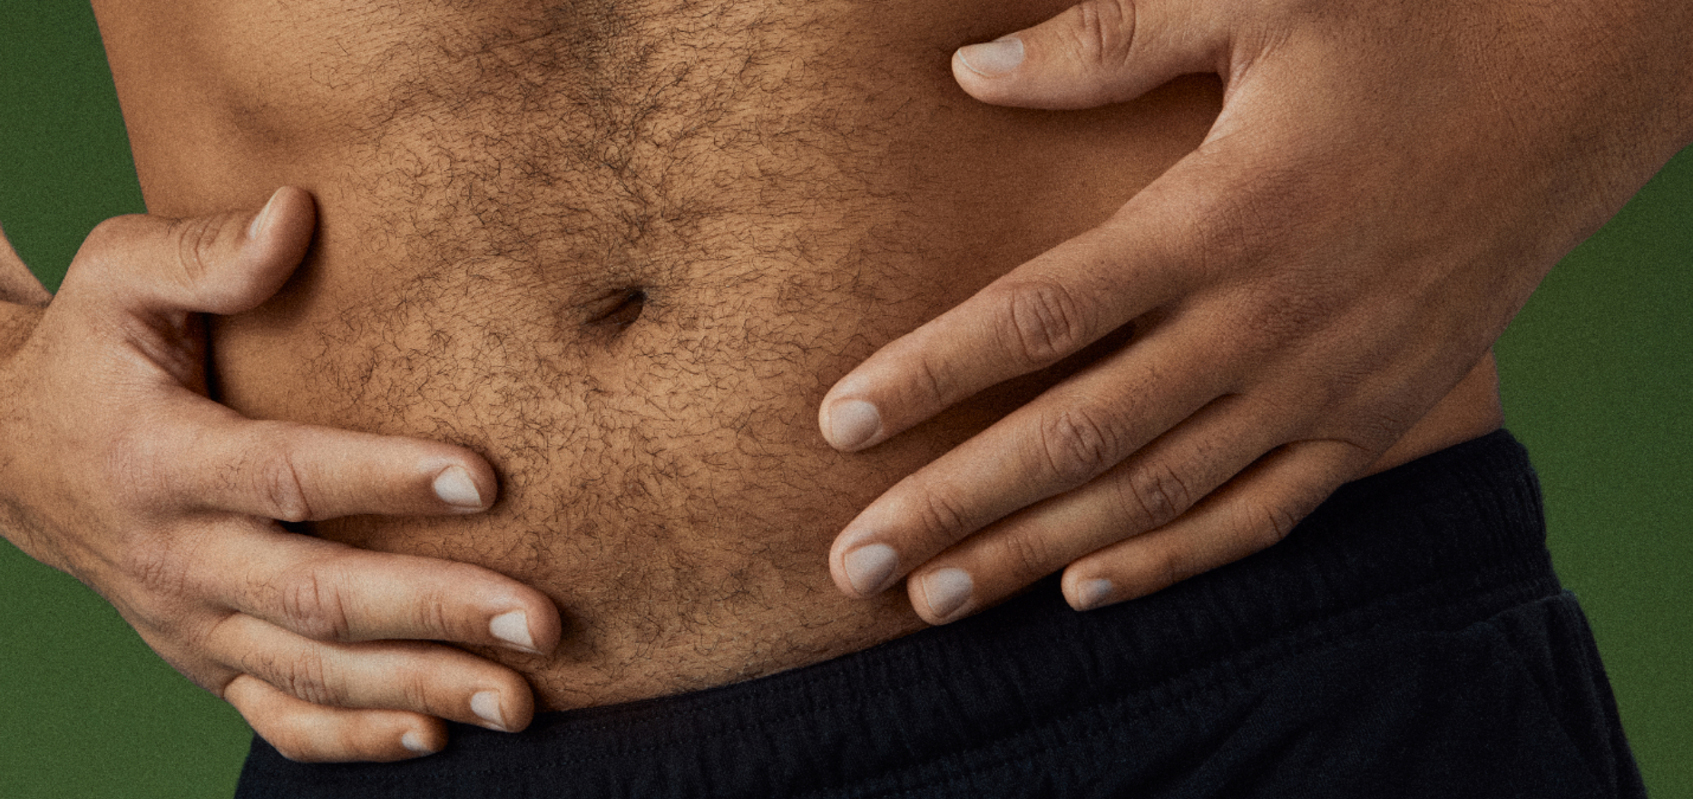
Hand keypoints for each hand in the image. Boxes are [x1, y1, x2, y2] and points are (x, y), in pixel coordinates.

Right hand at [0, 188, 561, 761]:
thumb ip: (204, 252)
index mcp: (161, 458)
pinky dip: (352, 736)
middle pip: (317, 597)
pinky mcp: (206, 657)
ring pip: (312, 672)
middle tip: (541, 620)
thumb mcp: (118, 278)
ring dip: (421, 689)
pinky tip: (435, 735)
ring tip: (522, 699)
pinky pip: (277, 717)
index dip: (384, 479)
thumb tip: (298, 213)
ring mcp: (191, 622)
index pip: (286, 475)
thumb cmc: (94, 352)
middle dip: (435, 611)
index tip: (485, 479)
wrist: (12, 454)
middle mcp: (177, 556)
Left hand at [820, 0, 1692, 622]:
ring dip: (1037, 554)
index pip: (1039, 317)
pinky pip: (1261, 516)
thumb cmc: (1409, 32)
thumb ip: (1106, 38)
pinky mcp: (1373, 418)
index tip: (836, 422)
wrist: (1568, 93)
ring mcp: (1324, 385)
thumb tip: (969, 71)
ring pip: (1157, 497)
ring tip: (936, 599)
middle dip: (957, 504)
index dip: (929, 372)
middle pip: (1080, 436)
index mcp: (1221, 216)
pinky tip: (1086, 589)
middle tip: (854, 562)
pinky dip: (1172, 560)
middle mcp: (1265, 323)